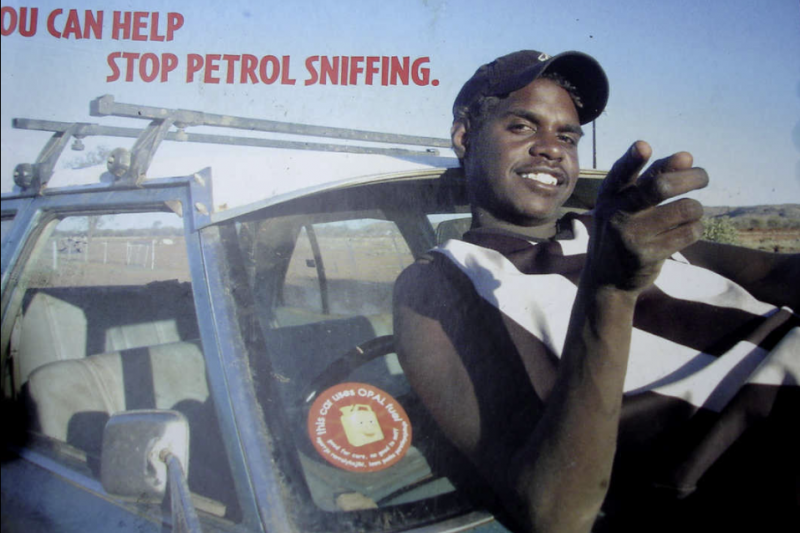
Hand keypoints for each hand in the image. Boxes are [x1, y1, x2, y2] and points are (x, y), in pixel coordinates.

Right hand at [588, 141, 707, 293]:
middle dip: (691, 178)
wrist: (606, 278)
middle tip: (703, 178)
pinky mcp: (648, 255)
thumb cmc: (622, 229)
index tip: (644, 146)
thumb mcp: (626, 203)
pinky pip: (690, 232)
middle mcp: (616, 213)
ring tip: (689, 212)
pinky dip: (695, 227)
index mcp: (609, 195)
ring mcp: (632, 236)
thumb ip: (653, 176)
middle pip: (661, 186)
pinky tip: (685, 231)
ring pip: (685, 209)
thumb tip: (688, 157)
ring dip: (696, 208)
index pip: (621, 173)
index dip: (633, 159)